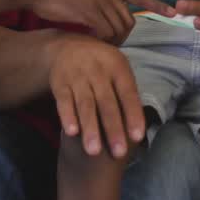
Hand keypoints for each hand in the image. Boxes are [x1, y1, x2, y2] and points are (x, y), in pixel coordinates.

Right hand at [23, 0, 174, 44]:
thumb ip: (103, 0)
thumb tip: (115, 17)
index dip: (157, 5)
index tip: (174, 12)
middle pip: (129, 19)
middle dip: (124, 35)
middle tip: (112, 44)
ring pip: (119, 27)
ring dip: (113, 40)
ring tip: (101, 43)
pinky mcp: (89, 9)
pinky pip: (105, 31)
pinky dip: (101, 40)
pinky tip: (91, 40)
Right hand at [48, 35, 144, 158]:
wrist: (68, 47)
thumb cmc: (102, 66)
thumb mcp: (117, 70)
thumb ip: (126, 93)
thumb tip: (139, 123)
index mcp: (118, 68)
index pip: (128, 94)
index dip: (133, 114)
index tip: (137, 136)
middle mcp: (98, 71)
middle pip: (107, 103)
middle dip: (113, 129)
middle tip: (118, 152)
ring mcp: (78, 76)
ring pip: (85, 105)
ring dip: (90, 128)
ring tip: (94, 151)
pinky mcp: (59, 83)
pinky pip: (63, 101)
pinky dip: (67, 116)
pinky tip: (72, 133)